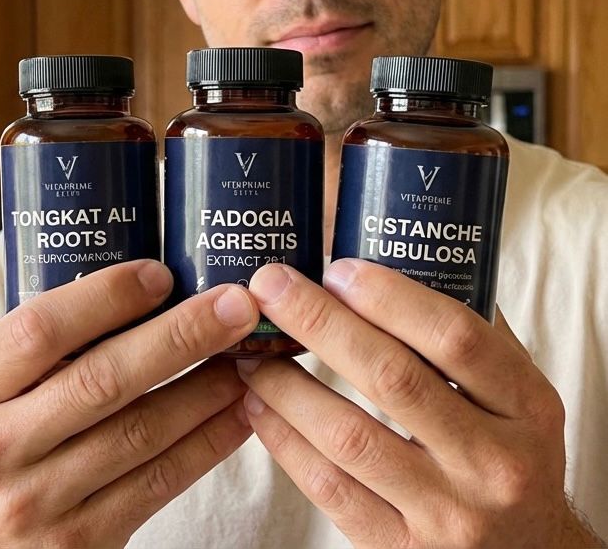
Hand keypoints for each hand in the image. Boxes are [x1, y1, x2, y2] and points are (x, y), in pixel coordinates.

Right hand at [0, 259, 258, 547]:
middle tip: (235, 304)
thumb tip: (143, 288)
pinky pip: (159, 481)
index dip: (107, 296)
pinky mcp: (82, 543)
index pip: (39, 330)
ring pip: (141, 432)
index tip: (161, 274)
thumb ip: (41, 349)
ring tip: (248, 352)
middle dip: (180, 335)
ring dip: (206, 388)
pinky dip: (208, 441)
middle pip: (102, 380)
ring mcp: (37, 503)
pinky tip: (238, 411)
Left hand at [238, 259, 602, 547]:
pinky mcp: (401, 548)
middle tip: (271, 286)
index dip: (391, 298)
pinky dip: (284, 441)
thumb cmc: (509, 454)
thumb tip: (393, 258)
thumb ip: (471, 335)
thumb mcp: (516, 396)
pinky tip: (257, 406)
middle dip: (321, 322)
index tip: (337, 269)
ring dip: (287, 385)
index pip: (457, 338)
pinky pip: (329, 489)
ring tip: (250, 350)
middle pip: (393, 378)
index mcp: (527, 408)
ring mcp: (448, 513)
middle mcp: (494, 463)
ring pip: (349, 436)